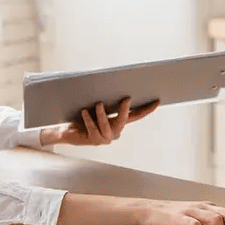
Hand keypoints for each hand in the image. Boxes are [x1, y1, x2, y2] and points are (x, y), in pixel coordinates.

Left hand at [40, 97, 158, 147]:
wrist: (67, 132)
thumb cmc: (82, 117)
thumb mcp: (96, 107)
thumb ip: (105, 101)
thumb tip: (112, 84)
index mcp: (118, 123)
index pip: (136, 116)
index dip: (147, 109)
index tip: (157, 101)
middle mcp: (115, 132)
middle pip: (124, 120)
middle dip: (125, 109)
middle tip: (126, 99)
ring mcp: (105, 138)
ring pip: (106, 125)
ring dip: (102, 114)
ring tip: (98, 104)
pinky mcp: (94, 140)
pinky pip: (93, 128)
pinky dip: (88, 119)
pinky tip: (84, 112)